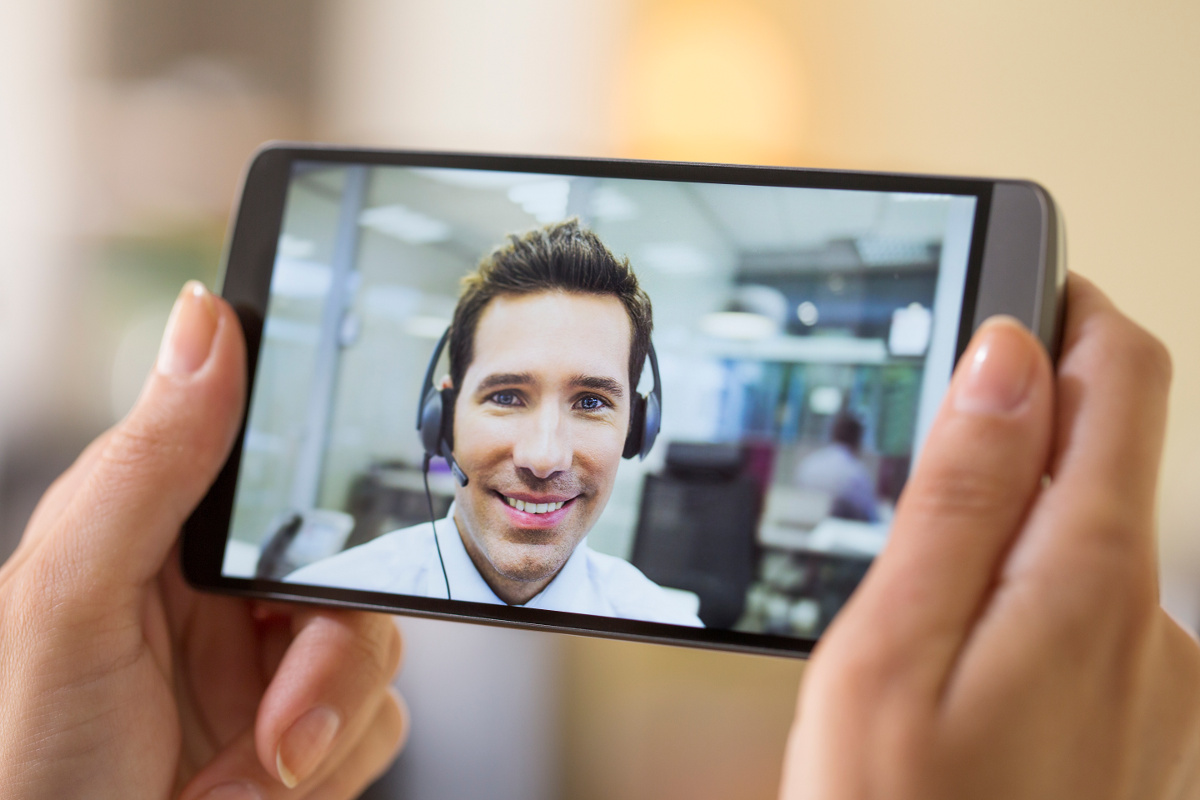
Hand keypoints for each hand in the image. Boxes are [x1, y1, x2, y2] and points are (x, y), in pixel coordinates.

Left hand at [0, 282, 406, 798]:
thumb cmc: (26, 765)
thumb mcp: (72, 601)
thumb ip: (146, 463)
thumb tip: (205, 322)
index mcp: (163, 536)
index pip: (269, 462)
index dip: (320, 467)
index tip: (334, 509)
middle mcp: (226, 595)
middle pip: (351, 565)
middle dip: (327, 658)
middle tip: (281, 722)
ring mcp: (274, 666)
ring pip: (379, 647)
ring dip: (326, 726)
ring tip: (248, 778)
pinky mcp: (314, 731)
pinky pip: (384, 719)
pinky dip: (335, 767)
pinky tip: (260, 789)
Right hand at [782, 274, 1199, 798]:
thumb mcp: (895, 645)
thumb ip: (964, 492)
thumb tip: (1007, 357)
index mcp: (1088, 577)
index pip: (1120, 377)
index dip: (1069, 304)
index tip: (1014, 275)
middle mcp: (1154, 620)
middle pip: (1110, 448)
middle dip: (1029, 406)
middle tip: (933, 413)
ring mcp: (1159, 681)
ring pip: (1096, 532)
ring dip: (1022, 504)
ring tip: (925, 555)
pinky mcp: (1143, 724)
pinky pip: (1094, 610)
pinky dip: (1033, 583)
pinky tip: (964, 646)